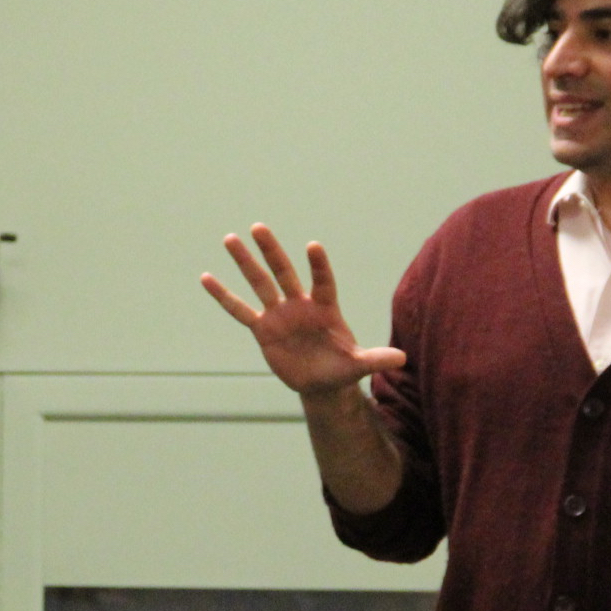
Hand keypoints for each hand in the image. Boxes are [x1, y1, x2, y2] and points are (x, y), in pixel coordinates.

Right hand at [203, 224, 404, 396]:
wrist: (322, 382)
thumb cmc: (342, 368)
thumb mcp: (359, 366)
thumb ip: (376, 359)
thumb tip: (402, 359)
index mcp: (325, 308)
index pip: (322, 282)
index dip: (318, 266)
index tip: (312, 246)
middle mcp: (300, 304)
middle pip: (284, 272)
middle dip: (271, 251)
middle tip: (258, 228)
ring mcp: (280, 314)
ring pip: (260, 284)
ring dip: (245, 263)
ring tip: (230, 239)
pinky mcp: (263, 329)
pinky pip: (240, 310)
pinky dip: (224, 296)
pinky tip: (207, 278)